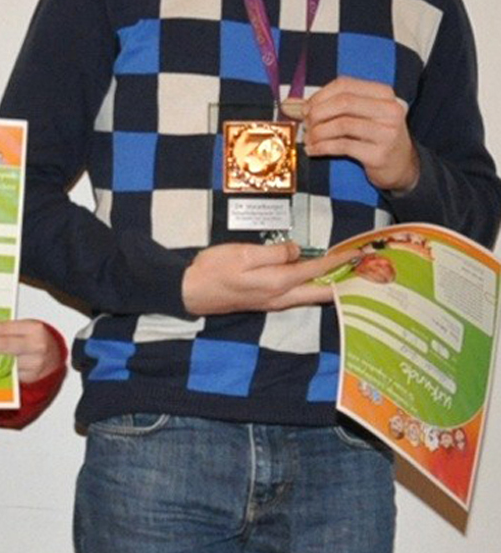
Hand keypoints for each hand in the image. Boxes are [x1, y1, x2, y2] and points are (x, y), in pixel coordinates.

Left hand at [0, 319, 64, 384]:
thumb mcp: (24, 330)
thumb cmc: (35, 341)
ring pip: (4, 361)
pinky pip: (7, 373)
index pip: (4, 329)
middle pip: (3, 345)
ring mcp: (34, 364)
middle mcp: (36, 346)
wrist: (54, 359)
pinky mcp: (30, 378)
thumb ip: (5, 330)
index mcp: (33, 329)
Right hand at [183, 241, 349, 314]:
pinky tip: (315, 280)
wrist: (190, 292)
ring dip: (329, 286)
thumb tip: (297, 250)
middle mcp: (280, 297)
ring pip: (310, 296)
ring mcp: (273, 302)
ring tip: (345, 274)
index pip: (315, 270)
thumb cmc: (213, 270)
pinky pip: (298, 296)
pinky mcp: (265, 302)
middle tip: (361, 270)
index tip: (357, 253)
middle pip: (320, 292)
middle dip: (343, 281)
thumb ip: (274, 253)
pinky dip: (312, 288)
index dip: (338, 261)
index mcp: (277, 282)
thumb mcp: (242, 253)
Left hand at [302, 76, 418, 191]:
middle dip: (317, 113)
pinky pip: (342, 146)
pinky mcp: (379, 154)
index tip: (306, 108)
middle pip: (343, 102)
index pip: (345, 85)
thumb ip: (338, 104)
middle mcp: (390, 110)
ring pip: (341, 124)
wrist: (401, 165)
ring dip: (317, 132)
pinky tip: (313, 150)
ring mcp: (387, 133)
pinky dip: (321, 147)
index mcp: (384, 94)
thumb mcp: (364, 113)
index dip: (319, 95)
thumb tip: (299, 104)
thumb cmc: (375, 135)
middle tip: (306, 123)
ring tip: (309, 138)